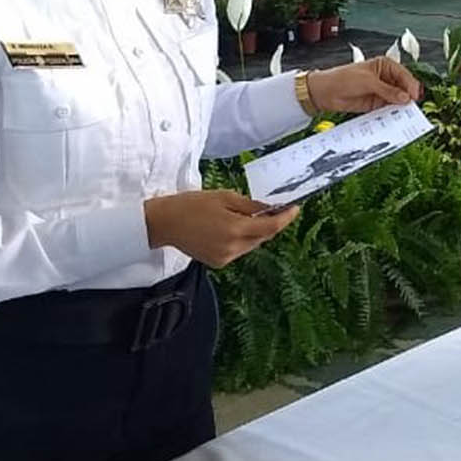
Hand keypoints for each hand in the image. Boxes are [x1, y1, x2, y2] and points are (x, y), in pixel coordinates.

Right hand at [144, 190, 298, 268]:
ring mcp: (225, 258)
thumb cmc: (191, 205)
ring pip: (252, 245)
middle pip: (263, 237)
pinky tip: (231, 228)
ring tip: (246, 216)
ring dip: (256, 232)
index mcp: (235, 229)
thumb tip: (270, 208)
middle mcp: (233, 248)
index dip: (286, 218)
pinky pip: (240, 250)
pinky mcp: (219, 263)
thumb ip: (250, 205)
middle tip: (274, 208)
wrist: (165, 223)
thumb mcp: (224, 197)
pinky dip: (242, 240)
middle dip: (271, 223)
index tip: (295, 209)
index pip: (271, 227)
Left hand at [304, 56, 422, 114]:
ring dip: (401, 107)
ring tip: (406, 115)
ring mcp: (382, 91)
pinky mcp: (377, 104)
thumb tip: (405, 98)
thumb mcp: (368, 82)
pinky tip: (396, 118)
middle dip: (408, 97)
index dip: (410, 85)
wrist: (326, 92)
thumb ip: (388, 90)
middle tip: (412, 107)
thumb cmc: (344, 79)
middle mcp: (386, 77)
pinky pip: (389, 109)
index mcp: (385, 65)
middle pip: (403, 88)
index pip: (403, 74)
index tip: (414, 96)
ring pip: (398, 99)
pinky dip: (393, 114)